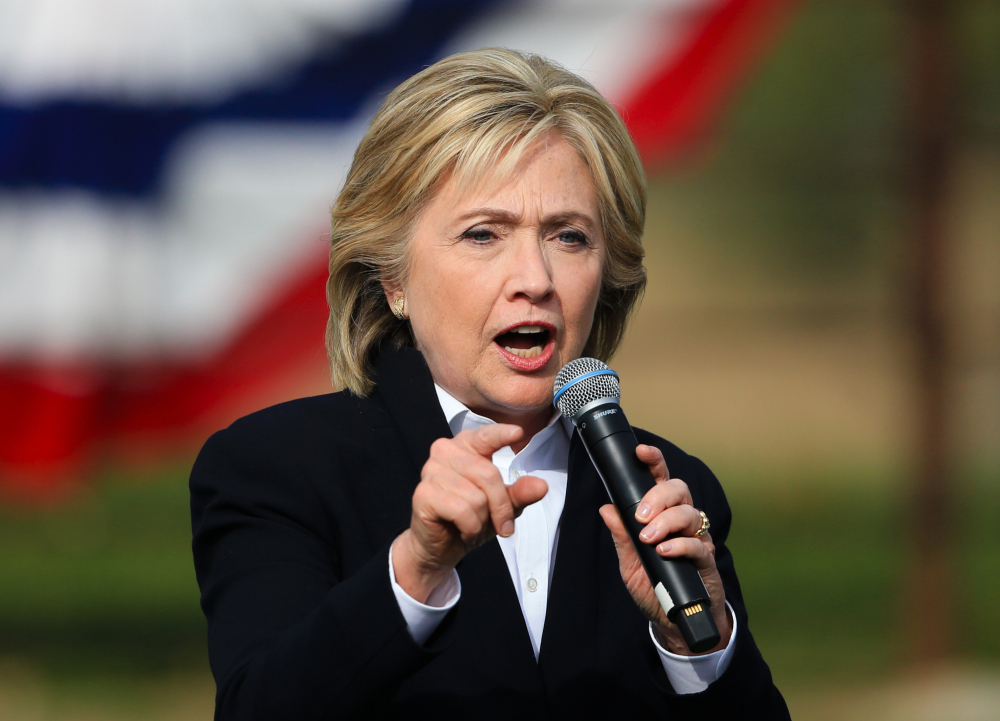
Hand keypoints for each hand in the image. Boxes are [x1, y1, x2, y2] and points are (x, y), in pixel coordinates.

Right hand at [393, 424, 547, 602]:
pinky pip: (461, 510)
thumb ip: (520, 493)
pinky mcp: (423, 493)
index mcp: (466, 445)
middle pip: (488, 475)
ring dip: (482, 520)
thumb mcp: (502, 505)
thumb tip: (541, 486)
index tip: (519, 432)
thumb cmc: (471, 517)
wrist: (441, 546)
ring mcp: (431, 470)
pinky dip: (469, 527)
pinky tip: (462, 529)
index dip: (501, 434)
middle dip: (501, 507)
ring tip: (473, 525)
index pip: (486, 436)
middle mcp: (445, 451)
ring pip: (476, 497)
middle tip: (503, 526)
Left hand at [599, 444, 731, 654]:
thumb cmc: (654, 586)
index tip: (641, 452)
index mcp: (663, 515)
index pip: (661, 481)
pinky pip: (698, 545)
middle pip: (679, 490)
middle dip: (659, 496)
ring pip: (691, 513)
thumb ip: (621, 536)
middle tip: (641, 516)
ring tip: (649, 538)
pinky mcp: (707, 561)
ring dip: (667, 522)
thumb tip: (606, 508)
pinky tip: (665, 551)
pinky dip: (680, 545)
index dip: (654, 462)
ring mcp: (697, 539)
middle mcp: (682, 522)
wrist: (675, 621)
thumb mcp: (630, 562)